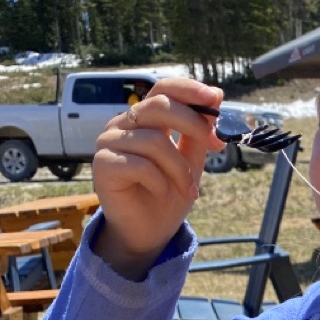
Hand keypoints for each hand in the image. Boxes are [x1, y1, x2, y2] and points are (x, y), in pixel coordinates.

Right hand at [92, 77, 223, 277]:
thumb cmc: (167, 195)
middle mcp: (123, 124)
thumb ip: (198, 132)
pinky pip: (140, 166)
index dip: (190, 90)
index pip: (163, 87)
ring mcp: (109, 143)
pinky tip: (164, 194)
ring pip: (155, 141)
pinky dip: (160, 182)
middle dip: (194, 123)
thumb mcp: (191, 161)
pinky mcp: (102, 165)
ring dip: (181, 169)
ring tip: (189, 190)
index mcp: (144, 118)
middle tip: (215, 144)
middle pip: (159, 105)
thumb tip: (217, 96)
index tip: (217, 99)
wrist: (147, 232)